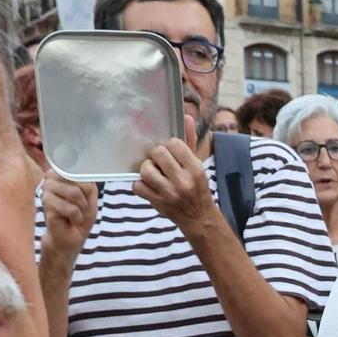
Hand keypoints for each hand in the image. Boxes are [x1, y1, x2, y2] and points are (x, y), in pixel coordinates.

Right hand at [41, 173, 98, 264]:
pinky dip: (75, 216)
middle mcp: (51, 178)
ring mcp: (46, 190)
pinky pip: (69, 207)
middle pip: (77, 179)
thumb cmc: (78, 217)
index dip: (87, 187)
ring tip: (75, 214)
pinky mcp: (45, 204)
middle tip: (80, 208)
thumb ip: (87, 182)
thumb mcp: (90, 197)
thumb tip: (80, 173)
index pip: (79, 170)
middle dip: (84, 198)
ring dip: (80, 208)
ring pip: (74, 192)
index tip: (84, 198)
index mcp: (61, 173)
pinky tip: (69, 220)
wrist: (69, 238)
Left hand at [136, 113, 217, 229]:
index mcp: (195, 169)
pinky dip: (140, 184)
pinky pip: (138, 186)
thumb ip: (191, 141)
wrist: (199, 218)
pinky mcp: (157, 203)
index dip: (170, 146)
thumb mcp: (199, 165)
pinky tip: (149, 185)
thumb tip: (188, 118)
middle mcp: (183, 181)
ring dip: (148, 169)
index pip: (174, 144)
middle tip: (162, 163)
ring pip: (146, 169)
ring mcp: (169, 193)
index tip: (172, 154)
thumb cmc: (197, 188)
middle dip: (157, 157)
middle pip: (158, 153)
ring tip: (155, 174)